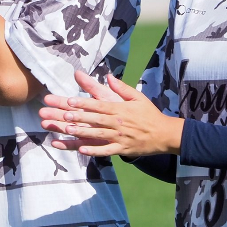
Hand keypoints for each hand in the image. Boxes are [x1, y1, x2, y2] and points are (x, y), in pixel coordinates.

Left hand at [39, 69, 180, 156]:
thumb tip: (109, 76)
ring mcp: (120, 137)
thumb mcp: (138, 97)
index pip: (99, 105)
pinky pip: (106, 150)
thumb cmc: (149, 114)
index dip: (83, 103)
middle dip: (78, 117)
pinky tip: (81, 149)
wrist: (164, 134)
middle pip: (95, 119)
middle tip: (63, 115)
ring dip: (82, 133)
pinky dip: (94, 150)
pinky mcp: (122, 149)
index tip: (69, 101)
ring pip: (98, 135)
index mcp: (121, 109)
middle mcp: (118, 123)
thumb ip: (122, 88)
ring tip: (66, 131)